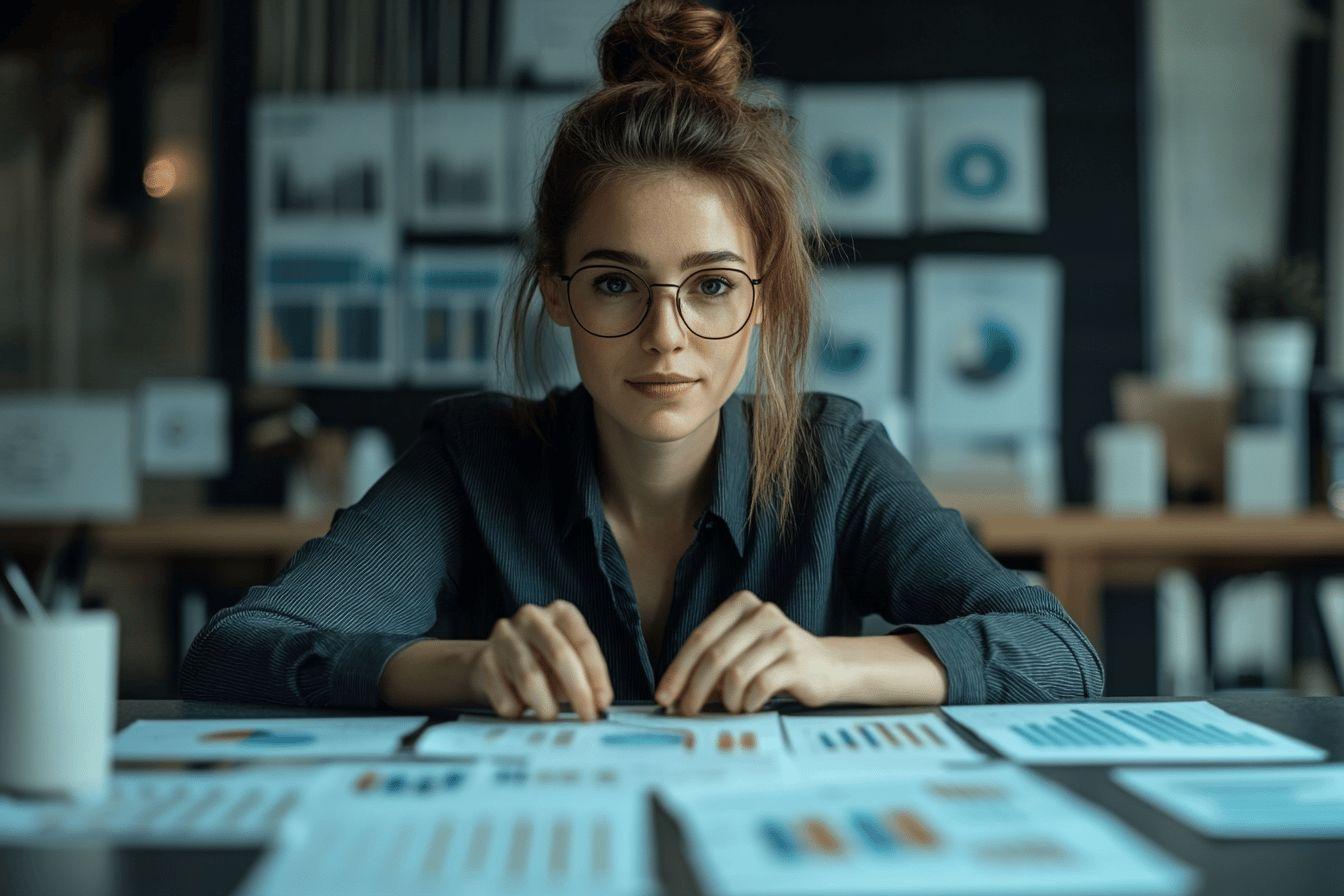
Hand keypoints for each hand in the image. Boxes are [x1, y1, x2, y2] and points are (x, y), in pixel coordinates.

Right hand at [468, 600, 613, 720]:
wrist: (492, 662)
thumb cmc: (541, 663)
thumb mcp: (567, 663)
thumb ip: (584, 678)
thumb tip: (597, 704)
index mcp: (560, 612)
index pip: (584, 643)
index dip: (597, 676)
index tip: (603, 703)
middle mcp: (532, 617)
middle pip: (560, 654)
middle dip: (577, 691)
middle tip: (586, 717)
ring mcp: (504, 636)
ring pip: (530, 677)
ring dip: (546, 705)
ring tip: (550, 717)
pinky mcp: (484, 660)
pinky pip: (506, 695)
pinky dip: (517, 710)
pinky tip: (520, 709)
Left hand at [654, 590, 840, 714]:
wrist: (829, 667)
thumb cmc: (775, 662)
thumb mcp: (742, 651)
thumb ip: (711, 663)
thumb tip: (674, 693)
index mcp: (742, 604)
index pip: (700, 637)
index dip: (678, 669)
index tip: (663, 696)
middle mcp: (762, 613)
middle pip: (714, 655)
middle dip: (694, 688)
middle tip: (686, 711)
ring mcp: (782, 635)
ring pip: (735, 673)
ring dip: (726, 699)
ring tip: (731, 708)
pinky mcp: (798, 660)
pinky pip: (760, 686)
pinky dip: (748, 702)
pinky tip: (750, 707)